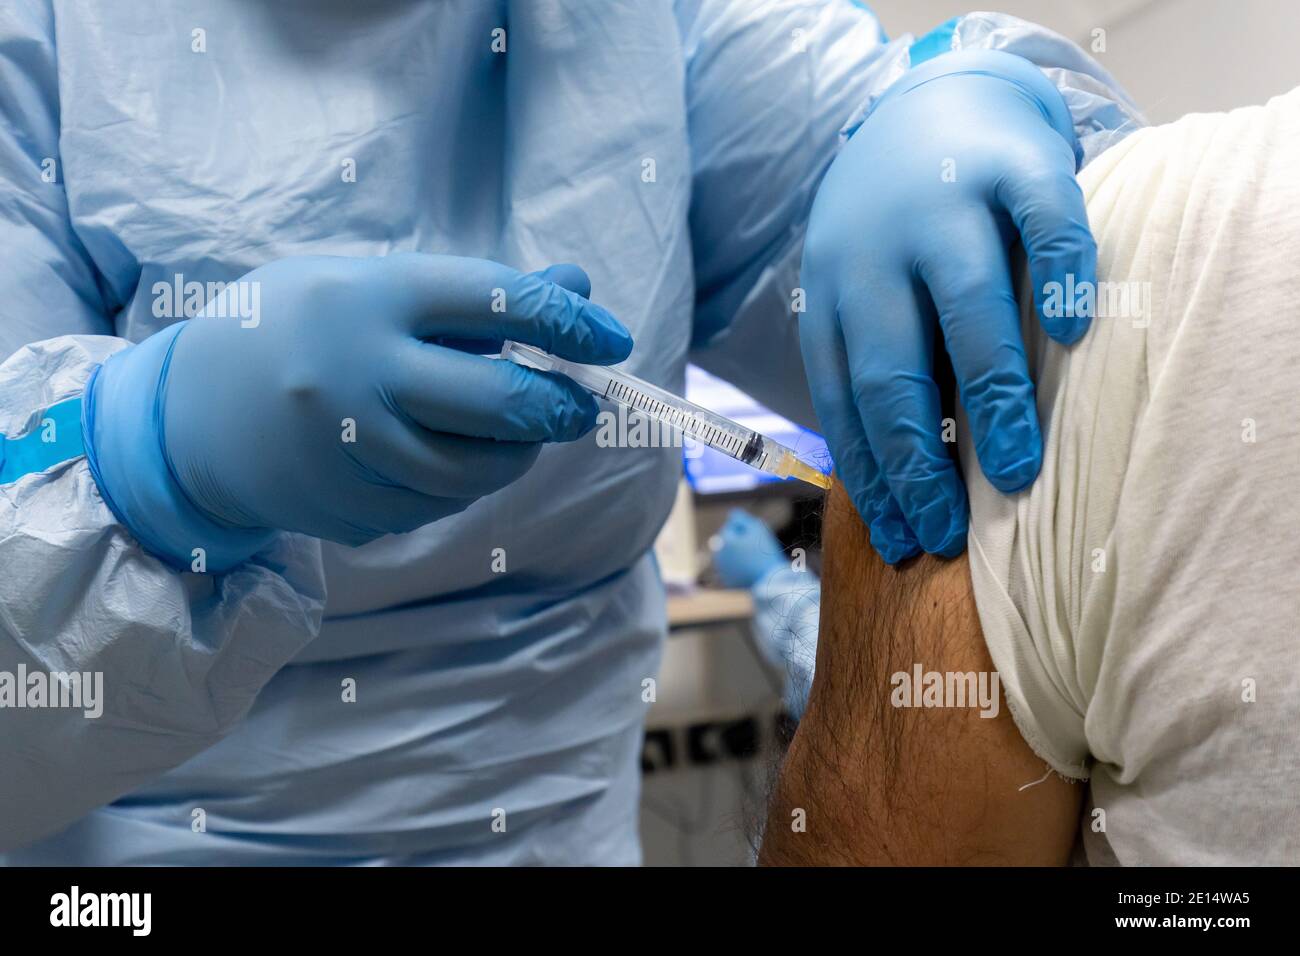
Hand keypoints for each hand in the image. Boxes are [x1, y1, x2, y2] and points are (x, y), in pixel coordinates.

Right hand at [156, 254, 628, 547]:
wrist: (187, 417)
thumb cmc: (298, 330)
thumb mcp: (373, 286)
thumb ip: (475, 293)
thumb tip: (576, 282)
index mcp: (370, 298)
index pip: (497, 301)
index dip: (568, 321)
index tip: (609, 337)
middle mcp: (360, 374)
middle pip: (501, 403)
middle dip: (561, 407)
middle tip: (580, 405)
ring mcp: (351, 451)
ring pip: (480, 470)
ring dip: (519, 452)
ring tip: (514, 430)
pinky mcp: (350, 508)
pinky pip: (439, 504)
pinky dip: (462, 482)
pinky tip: (443, 456)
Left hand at [710, 508, 786, 588]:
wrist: (771, 581)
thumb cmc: (765, 553)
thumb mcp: (757, 528)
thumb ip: (741, 518)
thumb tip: (730, 515)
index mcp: (723, 541)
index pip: (731, 527)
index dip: (746, 532)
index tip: (756, 541)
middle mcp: (718, 555)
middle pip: (729, 541)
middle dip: (739, 542)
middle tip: (756, 551)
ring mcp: (722, 569)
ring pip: (730, 555)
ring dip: (738, 554)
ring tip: (755, 561)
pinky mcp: (728, 581)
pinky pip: (733, 569)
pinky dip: (740, 568)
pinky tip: (752, 570)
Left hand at [800, 50, 1093, 562]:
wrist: (928, 104)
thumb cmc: (898, 235)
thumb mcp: (863, 296)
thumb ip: (878, 369)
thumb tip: (899, 492)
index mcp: (833, 296)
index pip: (843, 402)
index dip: (873, 476)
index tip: (902, 540)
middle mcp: (876, 253)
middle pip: (892, 367)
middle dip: (919, 460)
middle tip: (952, 529)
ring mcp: (943, 204)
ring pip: (966, 305)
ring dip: (992, 396)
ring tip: (1016, 470)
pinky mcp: (1011, 163)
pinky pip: (1042, 222)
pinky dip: (1057, 278)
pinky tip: (1072, 335)